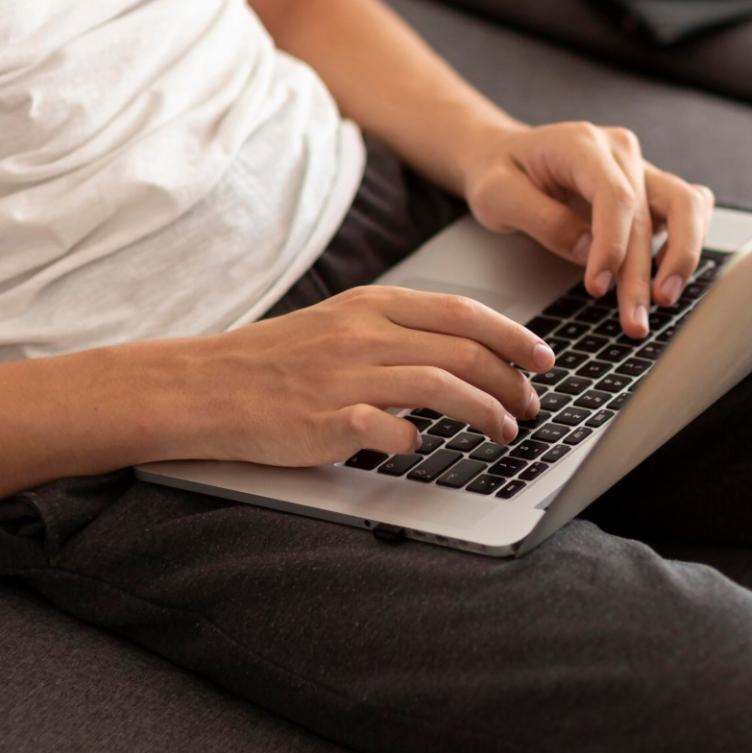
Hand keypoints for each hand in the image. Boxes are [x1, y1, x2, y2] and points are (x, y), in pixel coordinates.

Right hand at [188, 286, 554, 465]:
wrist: (208, 385)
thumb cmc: (280, 359)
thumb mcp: (342, 323)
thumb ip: (400, 329)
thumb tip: (468, 348)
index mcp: (373, 305)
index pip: (463, 313)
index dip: (513, 336)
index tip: (544, 357)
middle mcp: (365, 335)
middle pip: (463, 350)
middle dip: (511, 380)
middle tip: (531, 404)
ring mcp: (346, 377)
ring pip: (441, 386)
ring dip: (485, 412)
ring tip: (505, 431)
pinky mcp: (326, 421)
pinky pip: (388, 429)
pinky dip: (416, 439)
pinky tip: (424, 447)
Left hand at [462, 122, 714, 338]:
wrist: (504, 156)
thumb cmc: (499, 173)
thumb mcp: (498, 195)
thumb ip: (542, 220)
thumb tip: (588, 252)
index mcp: (581, 144)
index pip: (614, 196)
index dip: (612, 246)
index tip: (597, 287)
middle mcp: (620, 151)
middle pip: (649, 212)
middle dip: (643, 274)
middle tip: (633, 322)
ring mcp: (640, 167)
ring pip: (686, 206)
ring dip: (681, 258)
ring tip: (662, 302)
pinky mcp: (650, 188)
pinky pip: (689, 210)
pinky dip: (687, 242)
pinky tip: (668, 277)